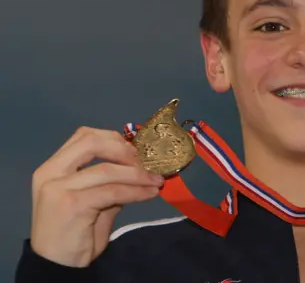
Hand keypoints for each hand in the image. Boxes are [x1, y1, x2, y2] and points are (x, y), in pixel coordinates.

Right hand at [30, 127, 164, 266]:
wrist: (56, 265)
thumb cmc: (73, 233)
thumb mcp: (90, 200)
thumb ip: (108, 181)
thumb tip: (140, 167)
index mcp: (53, 167)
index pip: (84, 136)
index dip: (114, 138)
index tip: (137, 150)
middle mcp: (51, 172)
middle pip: (92, 142)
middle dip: (124, 149)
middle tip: (147, 162)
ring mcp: (59, 188)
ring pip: (107, 169)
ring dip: (138, 174)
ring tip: (156, 181)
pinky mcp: (73, 204)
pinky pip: (113, 191)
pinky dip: (136, 191)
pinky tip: (150, 194)